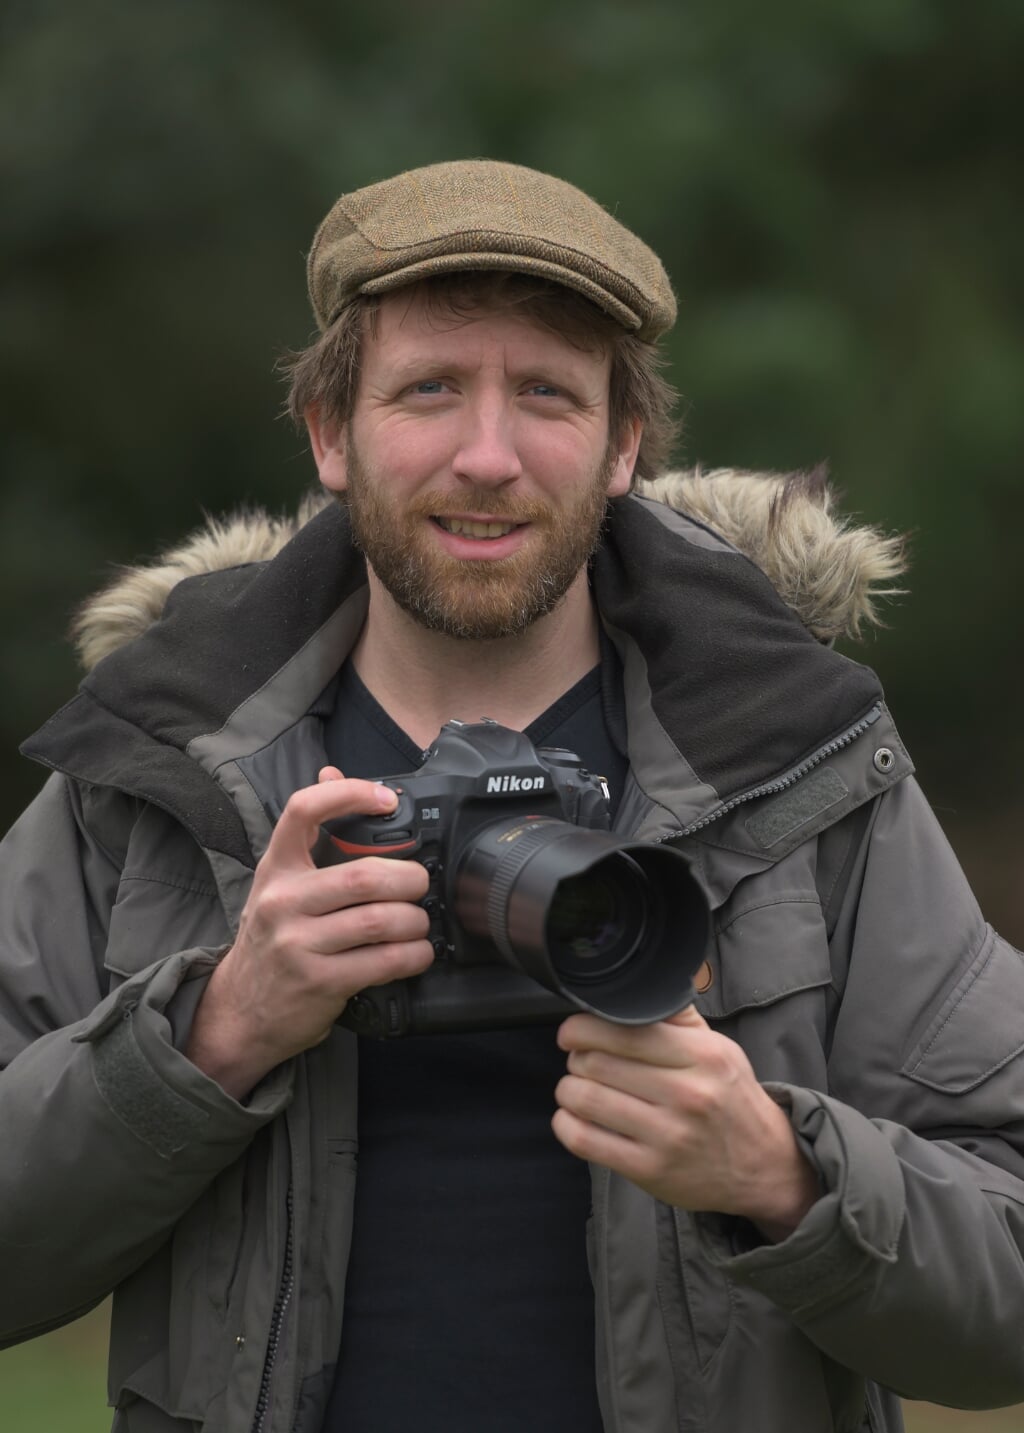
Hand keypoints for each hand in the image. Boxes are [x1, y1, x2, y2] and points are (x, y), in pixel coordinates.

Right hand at [186, 767, 432, 1097]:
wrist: (240, 1012)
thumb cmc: (271, 939)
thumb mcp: (279, 883)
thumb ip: (308, 832)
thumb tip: (332, 770)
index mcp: (276, 868)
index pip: (304, 810)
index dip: (350, 794)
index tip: (387, 799)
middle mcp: (283, 902)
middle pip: (364, 875)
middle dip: (410, 878)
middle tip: (420, 884)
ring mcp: (299, 945)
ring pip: (381, 919)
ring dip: (416, 920)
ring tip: (419, 922)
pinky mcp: (320, 982)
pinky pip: (385, 961)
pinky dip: (414, 955)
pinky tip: (416, 953)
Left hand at [552, 1006, 819, 1239]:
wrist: (765, 1167)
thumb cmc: (732, 1100)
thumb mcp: (720, 1048)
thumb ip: (678, 1017)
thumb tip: (638, 984)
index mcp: (703, 1056)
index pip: (624, 1032)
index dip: (582, 1028)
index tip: (571, 1032)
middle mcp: (687, 1094)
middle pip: (597, 1063)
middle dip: (576, 1059)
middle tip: (579, 1061)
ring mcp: (668, 1135)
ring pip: (585, 1099)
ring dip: (568, 1090)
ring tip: (577, 1088)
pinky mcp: (650, 1170)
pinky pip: (585, 1140)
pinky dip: (566, 1125)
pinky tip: (573, 1118)